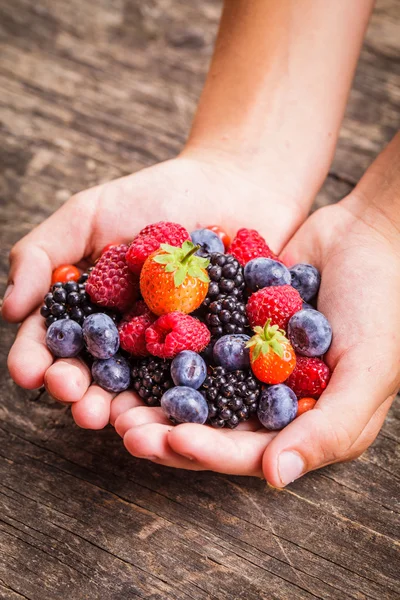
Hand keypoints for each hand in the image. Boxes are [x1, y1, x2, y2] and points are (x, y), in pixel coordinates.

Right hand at [3, 152, 305, 430]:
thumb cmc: (152, 195)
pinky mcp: (214, 352)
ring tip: (120, 422)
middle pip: (98, 374)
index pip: (56, 341)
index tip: (30, 372)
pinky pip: (200, 379)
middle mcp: (125, 337)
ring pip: (144, 388)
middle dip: (85, 395)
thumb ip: (41, 255)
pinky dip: (188, 397)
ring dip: (130, 410)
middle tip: (82, 407)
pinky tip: (179, 414)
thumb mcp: (87, 215)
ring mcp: (169, 348)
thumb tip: (10, 311)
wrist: (230, 187)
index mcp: (90, 310)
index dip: (38, 359)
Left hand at [114, 138, 399, 483]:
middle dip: (166, 429)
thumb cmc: (382, 309)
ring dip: (154, 391)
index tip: (170, 441)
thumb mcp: (368, 374)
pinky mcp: (227, 324)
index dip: (208, 451)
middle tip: (125, 427)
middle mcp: (265, 397)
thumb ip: (329, 429)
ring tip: (115, 393)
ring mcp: (242, 359)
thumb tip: (277, 478)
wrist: (369, 237)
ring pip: (190, 385)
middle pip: (208, 424)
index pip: (247, 450)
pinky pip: (192, 336)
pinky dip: (164, 341)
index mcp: (298, 421)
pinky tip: (129, 341)